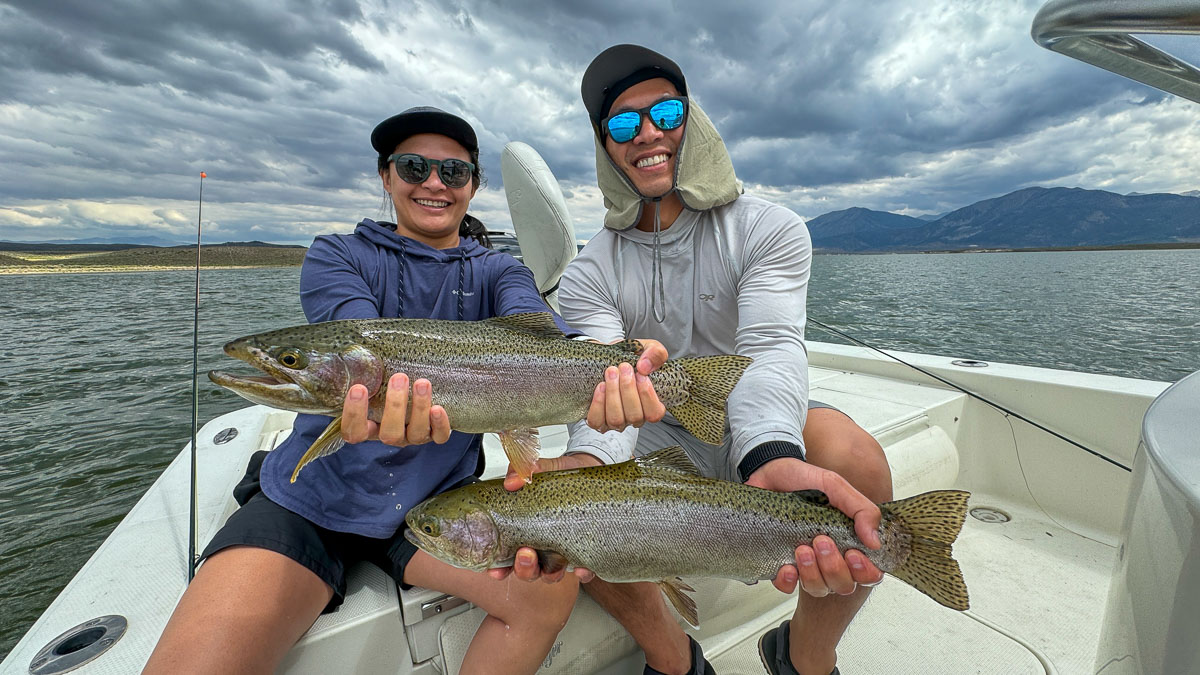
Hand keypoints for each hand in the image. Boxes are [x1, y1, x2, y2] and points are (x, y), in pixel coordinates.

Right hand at [340, 373, 451, 445]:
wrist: (415, 395)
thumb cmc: (385, 386)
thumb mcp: (372, 384)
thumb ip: (364, 375)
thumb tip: (352, 347)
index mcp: (369, 428)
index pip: (355, 432)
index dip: (354, 414)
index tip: (359, 388)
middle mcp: (391, 435)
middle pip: (390, 433)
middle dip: (395, 405)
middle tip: (399, 377)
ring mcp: (413, 437)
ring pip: (416, 434)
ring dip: (419, 408)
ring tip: (421, 383)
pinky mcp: (434, 435)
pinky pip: (439, 437)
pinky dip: (440, 425)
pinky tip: (438, 408)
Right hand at [488, 453, 603, 582]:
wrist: (588, 468)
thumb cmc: (559, 476)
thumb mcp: (539, 469)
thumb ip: (522, 471)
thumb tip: (512, 481)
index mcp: (523, 532)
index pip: (505, 558)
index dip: (498, 569)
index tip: (495, 569)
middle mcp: (541, 546)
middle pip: (528, 570)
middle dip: (524, 568)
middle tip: (525, 553)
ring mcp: (562, 550)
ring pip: (552, 574)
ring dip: (548, 574)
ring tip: (549, 562)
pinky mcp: (585, 549)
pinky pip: (585, 570)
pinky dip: (583, 573)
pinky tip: (582, 567)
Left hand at [586, 338, 668, 433]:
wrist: (606, 357)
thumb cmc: (630, 358)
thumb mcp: (647, 349)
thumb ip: (655, 353)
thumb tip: (645, 367)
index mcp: (651, 406)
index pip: (654, 413)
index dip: (648, 396)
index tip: (641, 375)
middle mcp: (635, 418)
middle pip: (634, 416)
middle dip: (628, 389)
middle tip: (623, 367)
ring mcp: (616, 422)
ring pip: (616, 419)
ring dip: (613, 394)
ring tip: (611, 372)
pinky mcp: (598, 420)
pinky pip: (597, 421)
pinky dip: (598, 404)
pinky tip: (600, 386)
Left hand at [746, 458, 883, 595]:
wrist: (767, 472)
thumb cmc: (802, 480)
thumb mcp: (835, 486)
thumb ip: (860, 509)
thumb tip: (875, 542)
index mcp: (847, 540)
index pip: (868, 573)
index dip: (864, 572)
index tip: (853, 554)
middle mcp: (828, 557)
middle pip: (843, 584)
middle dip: (834, 568)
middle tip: (821, 541)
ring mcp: (804, 563)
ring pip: (818, 588)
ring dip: (812, 574)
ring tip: (801, 548)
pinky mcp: (779, 563)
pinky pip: (786, 587)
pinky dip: (788, 581)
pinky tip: (786, 567)